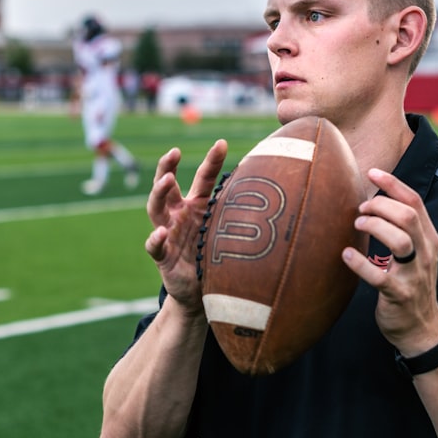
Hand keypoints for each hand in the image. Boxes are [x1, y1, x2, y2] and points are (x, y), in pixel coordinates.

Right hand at [145, 140, 228, 314]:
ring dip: (159, 192)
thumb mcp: (229, 232)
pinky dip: (156, 239)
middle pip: (166, 185)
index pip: (202, 178)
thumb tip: (282, 194)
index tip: (221, 143)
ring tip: (167, 179)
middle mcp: (178, 215)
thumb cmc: (215, 257)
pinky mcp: (162, 256)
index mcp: (196, 205)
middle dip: (167, 166)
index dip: (210, 161)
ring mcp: (168, 233)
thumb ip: (244, 215)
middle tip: (174, 151)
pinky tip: (161, 233)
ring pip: (155, 208)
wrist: (200, 294)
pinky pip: (155, 245)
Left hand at [341, 168, 437, 354]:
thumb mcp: (415, 254)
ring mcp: (414, 275)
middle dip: (381, 206)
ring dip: (375, 228)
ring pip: (401, 241)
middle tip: (360, 210)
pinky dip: (361, 265)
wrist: (422, 329)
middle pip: (408, 216)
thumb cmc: (410, 285)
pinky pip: (380, 278)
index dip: (393, 185)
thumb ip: (402, 229)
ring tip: (356, 226)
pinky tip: (346, 256)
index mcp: (429, 239)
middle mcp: (425, 253)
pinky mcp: (400, 295)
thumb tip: (372, 201)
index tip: (371, 173)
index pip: (415, 202)